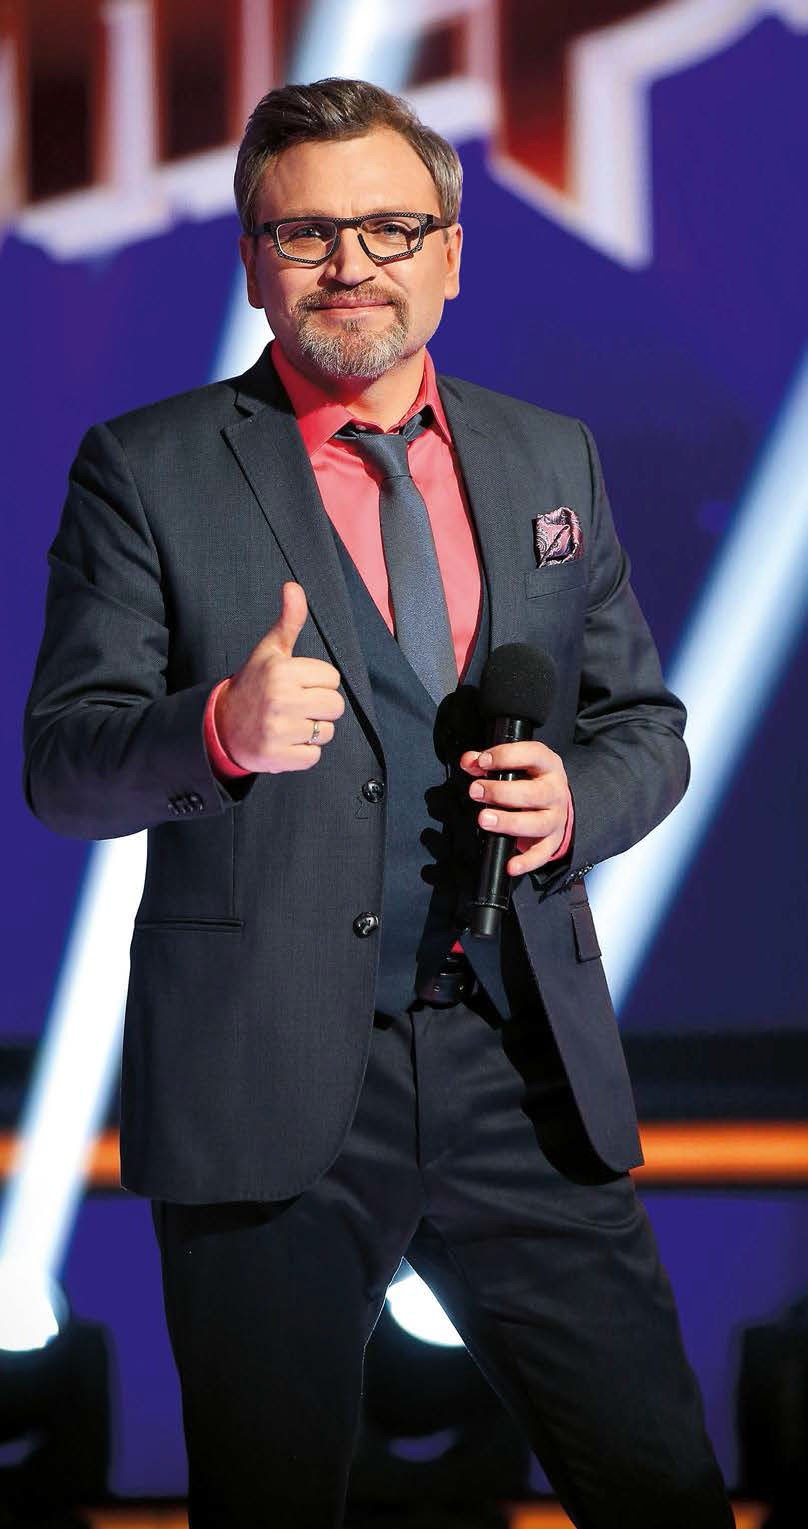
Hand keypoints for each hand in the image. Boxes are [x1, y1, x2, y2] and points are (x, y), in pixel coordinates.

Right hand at [216, 582, 344, 773]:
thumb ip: (288, 621)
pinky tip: (284, 742)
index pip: (332, 678)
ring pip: (327, 732)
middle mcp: (280, 699)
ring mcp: (279, 730)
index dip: (317, 682)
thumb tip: (293, 586)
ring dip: (312, 731)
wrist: (220, 727)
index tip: (296, 684)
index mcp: (282, 671)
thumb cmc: (253, 685)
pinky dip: (303, 753)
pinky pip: (314, 756)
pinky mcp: (278, 757)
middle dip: (319, 707)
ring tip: (289, 724)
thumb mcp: (269, 651)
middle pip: (335, 706)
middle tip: (295, 706)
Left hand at [460, 741, 569, 874]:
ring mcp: (556, 818)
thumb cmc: (531, 780)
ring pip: (537, 823)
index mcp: (547, 766)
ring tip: (484, 819)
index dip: (506, 756)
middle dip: (501, 792)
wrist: (557, 803)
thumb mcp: (515, 764)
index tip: (483, 762)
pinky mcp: (553, 841)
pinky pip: (541, 854)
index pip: (532, 755)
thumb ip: (487, 762)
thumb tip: (468, 761)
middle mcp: (555, 791)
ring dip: (509, 823)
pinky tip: (510, 864)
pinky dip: (526, 862)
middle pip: (533, 793)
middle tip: (476, 791)